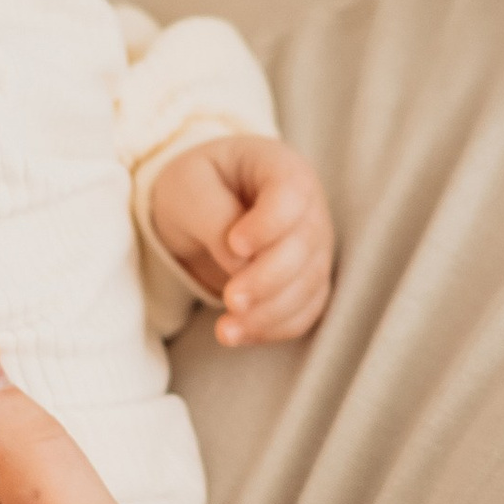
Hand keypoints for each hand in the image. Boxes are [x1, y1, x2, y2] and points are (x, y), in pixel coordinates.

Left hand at [149, 134, 334, 343]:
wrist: (201, 209)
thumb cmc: (196, 187)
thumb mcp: (190, 188)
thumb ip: (215, 218)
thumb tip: (241, 264)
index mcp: (281, 169)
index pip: (291, 194)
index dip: (269, 224)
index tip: (234, 243)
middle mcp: (309, 209)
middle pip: (304, 247)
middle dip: (268, 279)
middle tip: (231, 299)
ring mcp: (313, 249)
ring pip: (307, 286)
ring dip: (269, 313)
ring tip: (225, 330)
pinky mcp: (306, 283)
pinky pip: (304, 312)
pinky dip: (273, 329)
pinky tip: (236, 334)